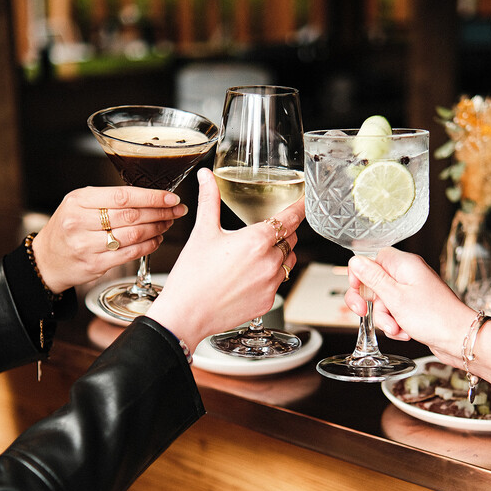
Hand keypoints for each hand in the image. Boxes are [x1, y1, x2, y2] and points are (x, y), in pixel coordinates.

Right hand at [32, 186, 187, 293]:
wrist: (46, 260)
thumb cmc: (68, 228)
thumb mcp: (79, 204)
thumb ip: (109, 199)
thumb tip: (150, 196)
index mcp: (79, 201)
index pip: (122, 196)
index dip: (151, 197)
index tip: (171, 197)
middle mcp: (81, 222)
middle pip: (131, 215)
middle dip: (160, 212)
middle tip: (176, 210)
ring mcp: (87, 246)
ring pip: (133, 235)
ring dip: (157, 229)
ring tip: (167, 223)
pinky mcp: (94, 265)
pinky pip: (129, 254)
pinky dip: (148, 246)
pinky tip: (156, 239)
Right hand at [148, 168, 304, 351]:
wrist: (186, 314)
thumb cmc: (192, 276)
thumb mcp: (202, 232)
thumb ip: (210, 199)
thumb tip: (206, 176)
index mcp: (257, 240)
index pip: (290, 218)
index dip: (300, 207)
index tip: (305, 201)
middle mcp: (270, 261)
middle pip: (290, 239)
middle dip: (281, 232)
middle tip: (263, 232)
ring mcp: (271, 284)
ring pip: (287, 261)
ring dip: (278, 254)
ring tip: (253, 256)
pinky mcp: (268, 301)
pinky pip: (279, 282)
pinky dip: (270, 275)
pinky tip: (248, 276)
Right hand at [345, 247, 474, 364]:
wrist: (461, 339)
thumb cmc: (434, 317)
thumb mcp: (395, 298)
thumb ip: (372, 278)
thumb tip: (355, 261)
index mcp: (404, 264)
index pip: (371, 260)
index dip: (360, 276)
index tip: (358, 293)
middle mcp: (409, 274)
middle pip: (375, 283)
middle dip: (372, 303)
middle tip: (366, 313)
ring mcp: (413, 291)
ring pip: (384, 302)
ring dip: (385, 318)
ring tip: (397, 328)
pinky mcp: (416, 307)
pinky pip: (396, 313)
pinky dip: (396, 324)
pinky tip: (405, 332)